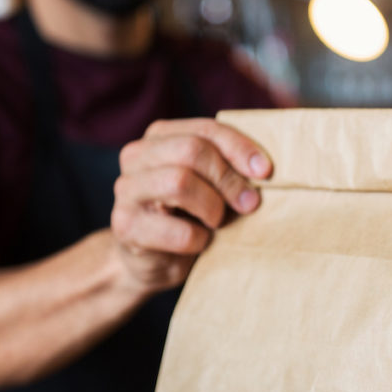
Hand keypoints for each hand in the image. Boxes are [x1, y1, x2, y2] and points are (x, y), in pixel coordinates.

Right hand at [111, 118, 271, 292]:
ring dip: (212, 207)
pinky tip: (199, 243)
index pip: (206, 130)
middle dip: (228, 179)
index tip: (265, 172)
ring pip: (179, 182)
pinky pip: (177, 230)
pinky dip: (199, 240)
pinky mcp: (125, 226)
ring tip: (217, 222)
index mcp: (159, 137)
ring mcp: (126, 190)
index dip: (239, 149)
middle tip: (249, 204)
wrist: (150, 260)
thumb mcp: (208, 185)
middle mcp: (136, 156)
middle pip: (192, 151)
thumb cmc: (188, 216)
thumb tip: (264, 169)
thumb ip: (227, 167)